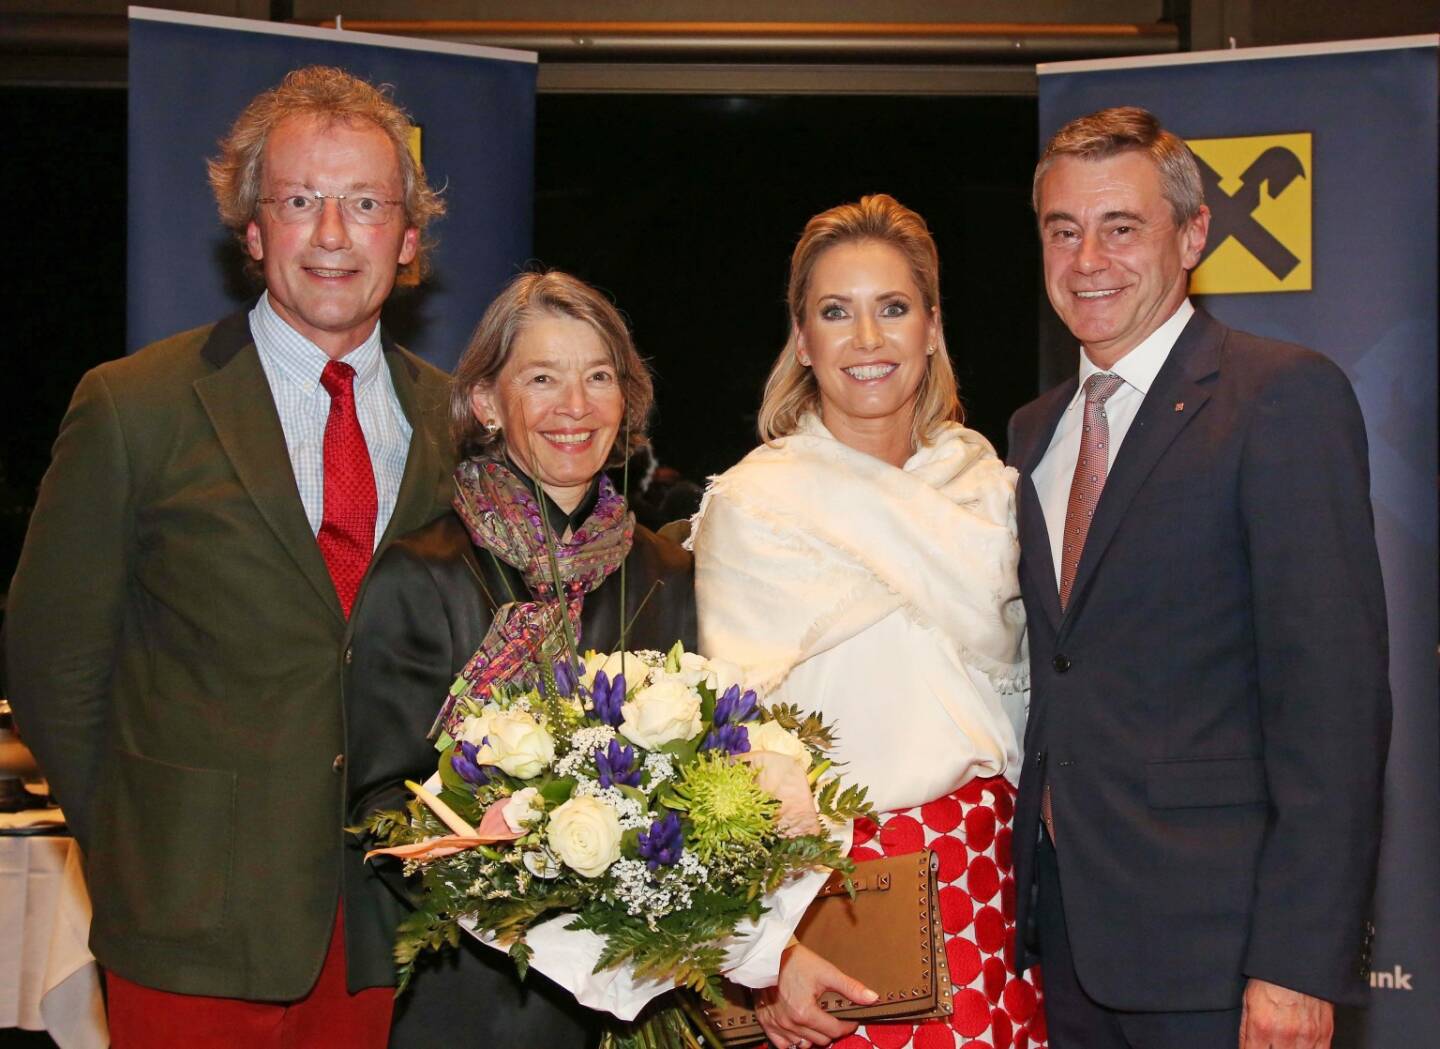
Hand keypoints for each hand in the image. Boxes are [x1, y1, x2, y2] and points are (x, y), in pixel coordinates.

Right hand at [754, 943, 877, 1047]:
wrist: (767, 954)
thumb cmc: (796, 961)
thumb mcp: (826, 971)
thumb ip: (850, 988)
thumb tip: (873, 998)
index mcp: (805, 1012)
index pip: (834, 1031)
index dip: (847, 1026)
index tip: (850, 1019)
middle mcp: (790, 1023)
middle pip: (820, 1040)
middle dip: (831, 1031)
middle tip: (834, 1019)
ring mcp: (777, 1024)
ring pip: (803, 1044)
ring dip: (813, 1037)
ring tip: (817, 1023)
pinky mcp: (766, 1022)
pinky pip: (782, 1044)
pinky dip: (793, 1040)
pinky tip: (799, 1030)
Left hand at [1238, 978, 1333, 1048]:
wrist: (1298, 962)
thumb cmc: (1271, 977)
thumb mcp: (1248, 1000)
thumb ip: (1246, 1029)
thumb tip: (1244, 1047)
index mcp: (1262, 1026)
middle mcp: (1285, 1034)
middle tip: (1271, 1043)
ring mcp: (1307, 1036)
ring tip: (1284, 1044)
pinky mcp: (1325, 1033)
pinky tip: (1301, 1046)